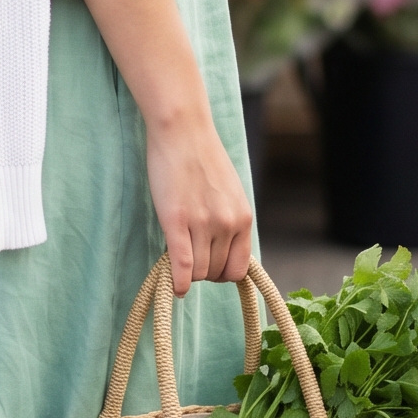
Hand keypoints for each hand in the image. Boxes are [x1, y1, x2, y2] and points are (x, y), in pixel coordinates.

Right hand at [145, 108, 252, 297]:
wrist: (183, 131)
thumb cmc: (202, 158)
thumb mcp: (229, 193)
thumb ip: (230, 221)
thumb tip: (224, 250)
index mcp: (243, 219)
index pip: (238, 269)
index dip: (221, 274)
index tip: (208, 265)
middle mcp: (227, 224)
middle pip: (215, 273)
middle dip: (201, 272)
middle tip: (188, 257)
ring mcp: (203, 223)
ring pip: (197, 272)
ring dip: (186, 272)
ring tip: (176, 255)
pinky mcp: (176, 220)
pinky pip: (181, 264)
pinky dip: (177, 282)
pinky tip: (174, 287)